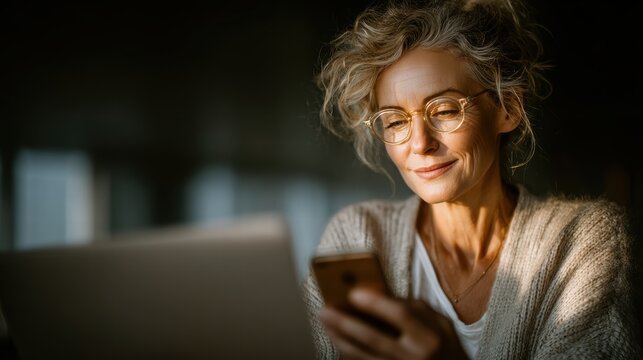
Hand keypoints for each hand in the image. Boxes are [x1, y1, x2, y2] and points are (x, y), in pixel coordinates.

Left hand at [319, 288, 467, 359]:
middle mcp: (416, 357)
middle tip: (326, 310)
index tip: (353, 292)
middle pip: (374, 339)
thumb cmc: (442, 342)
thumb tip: (374, 293)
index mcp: (429, 336)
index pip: (401, 316)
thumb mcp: (436, 320)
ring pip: (364, 356)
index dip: (376, 303)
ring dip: (341, 339)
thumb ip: (408, 306)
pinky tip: (338, 340)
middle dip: (346, 323)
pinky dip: (349, 354)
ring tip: (326, 323)